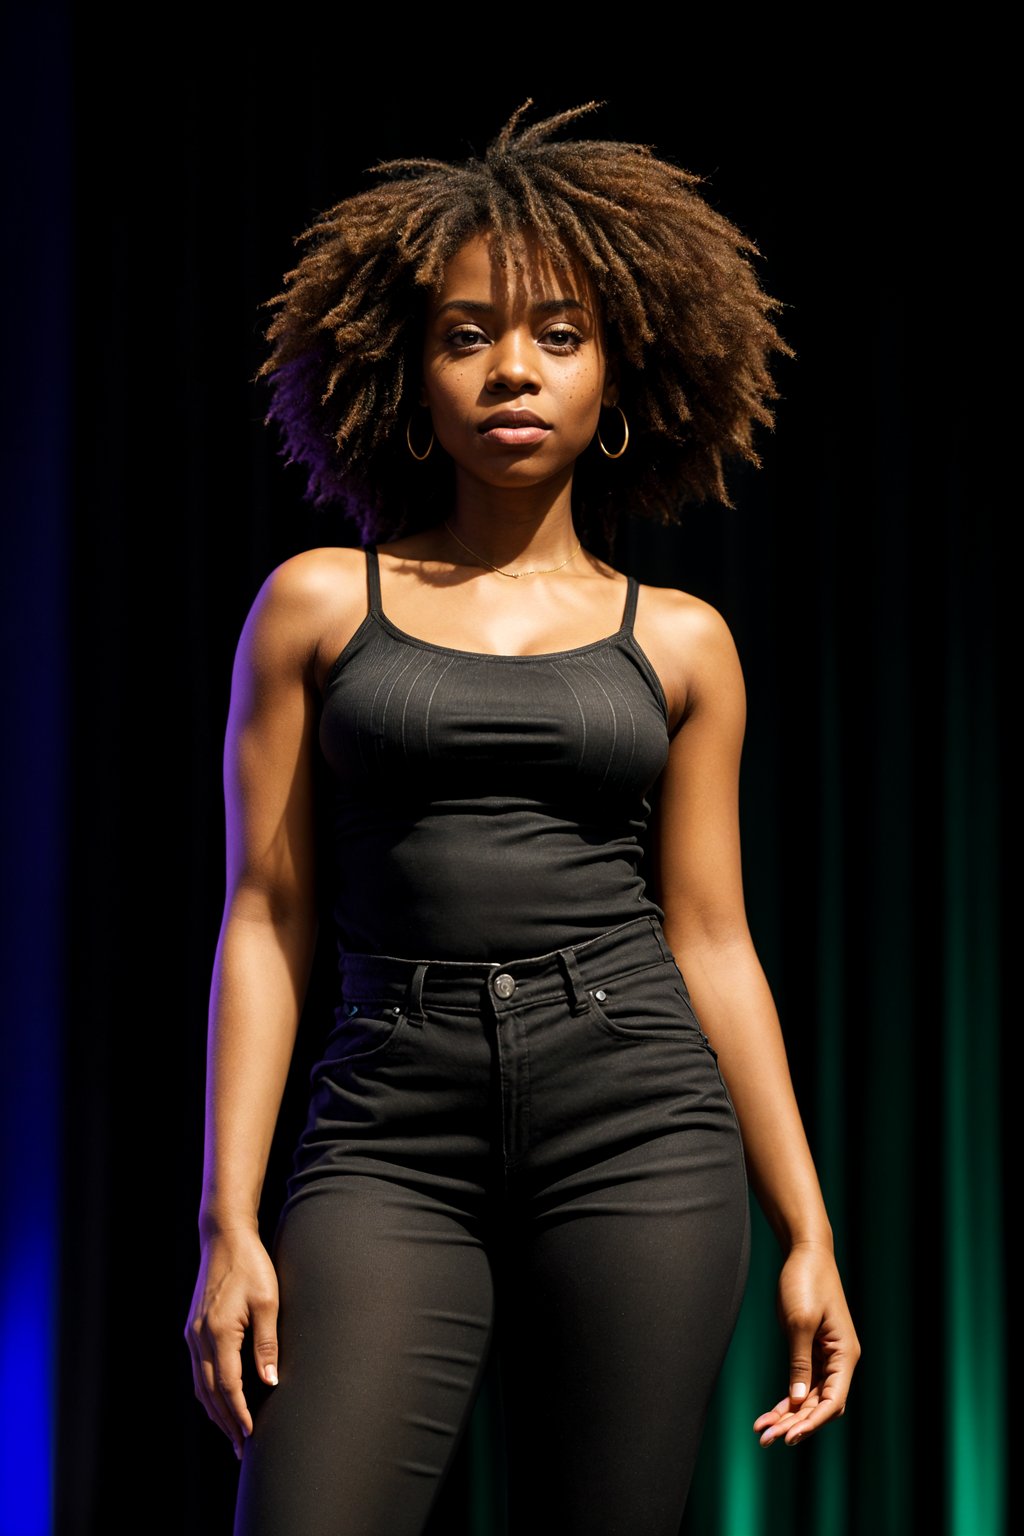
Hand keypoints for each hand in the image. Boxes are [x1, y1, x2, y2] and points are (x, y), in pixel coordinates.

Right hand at [185, 1226, 279, 1458]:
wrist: (224, 1237)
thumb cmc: (251, 1265)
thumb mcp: (268, 1301)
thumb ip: (267, 1344)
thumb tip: (270, 1383)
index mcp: (218, 1332)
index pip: (228, 1386)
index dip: (239, 1413)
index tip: (251, 1436)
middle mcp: (199, 1337)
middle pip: (209, 1392)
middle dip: (226, 1421)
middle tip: (242, 1447)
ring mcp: (192, 1333)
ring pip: (200, 1384)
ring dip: (215, 1410)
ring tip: (232, 1432)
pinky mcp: (193, 1328)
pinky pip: (198, 1370)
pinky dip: (208, 1390)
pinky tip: (220, 1399)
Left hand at [753, 1240, 859, 1447]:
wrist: (805, 1253)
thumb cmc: (806, 1282)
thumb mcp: (800, 1322)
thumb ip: (800, 1363)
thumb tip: (797, 1402)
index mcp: (845, 1355)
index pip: (833, 1401)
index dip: (812, 1422)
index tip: (789, 1436)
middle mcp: (839, 1361)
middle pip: (820, 1405)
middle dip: (795, 1424)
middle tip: (766, 1439)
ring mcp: (826, 1358)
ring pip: (809, 1398)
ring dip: (788, 1416)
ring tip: (762, 1431)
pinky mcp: (811, 1351)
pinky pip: (802, 1384)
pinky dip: (787, 1400)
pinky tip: (770, 1414)